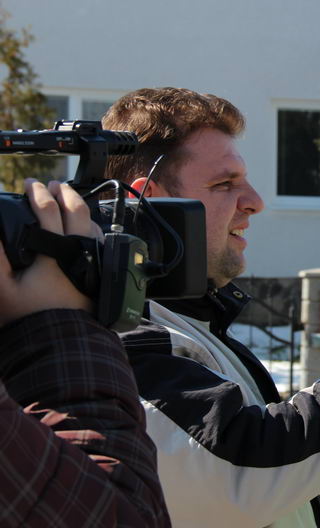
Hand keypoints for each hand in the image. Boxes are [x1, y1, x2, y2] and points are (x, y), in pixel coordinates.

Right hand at [0, 180, 95, 324]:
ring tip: (68, 200)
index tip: (30, 184)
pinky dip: (90, 227)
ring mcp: (96, 261)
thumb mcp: (3, 288)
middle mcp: (82, 252)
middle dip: (64, 193)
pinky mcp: (102, 273)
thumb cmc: (31, 317)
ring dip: (80, 208)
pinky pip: (100, 241)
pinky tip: (83, 227)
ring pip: (93, 225)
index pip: (49, 212)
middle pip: (78, 212)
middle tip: (53, 184)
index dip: (38, 194)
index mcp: (57, 252)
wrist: (63, 343)